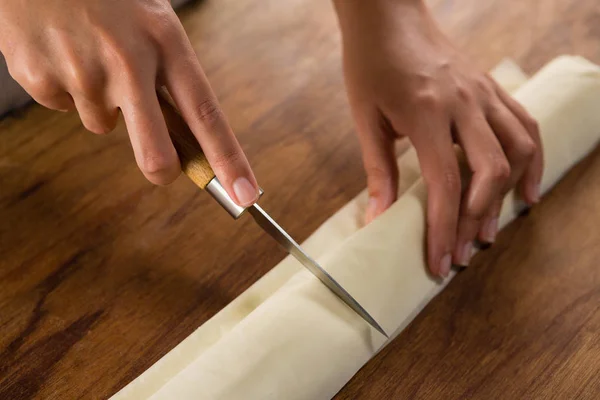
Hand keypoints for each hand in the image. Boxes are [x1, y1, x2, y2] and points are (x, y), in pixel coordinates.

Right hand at [0, 0, 258, 205]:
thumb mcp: (152, 22)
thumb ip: (168, 75)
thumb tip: (183, 137)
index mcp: (166, 42)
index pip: (206, 114)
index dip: (228, 160)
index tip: (246, 194)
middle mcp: (128, 61)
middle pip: (155, 151)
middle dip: (161, 168)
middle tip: (160, 167)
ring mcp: (82, 71)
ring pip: (102, 124)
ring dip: (100, 102)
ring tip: (90, 54)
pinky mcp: (40, 76)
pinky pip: (61, 105)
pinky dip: (63, 87)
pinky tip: (61, 52)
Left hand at [333, 0, 542, 275]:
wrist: (388, 16)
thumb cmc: (370, 64)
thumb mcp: (366, 119)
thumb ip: (377, 171)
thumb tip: (377, 221)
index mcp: (427, 113)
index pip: (444, 185)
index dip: (442, 230)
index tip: (438, 262)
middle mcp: (464, 104)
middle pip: (489, 174)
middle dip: (474, 221)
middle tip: (460, 253)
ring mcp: (484, 93)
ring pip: (518, 150)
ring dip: (507, 197)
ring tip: (488, 231)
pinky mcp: (491, 88)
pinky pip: (525, 126)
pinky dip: (531, 160)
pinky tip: (525, 188)